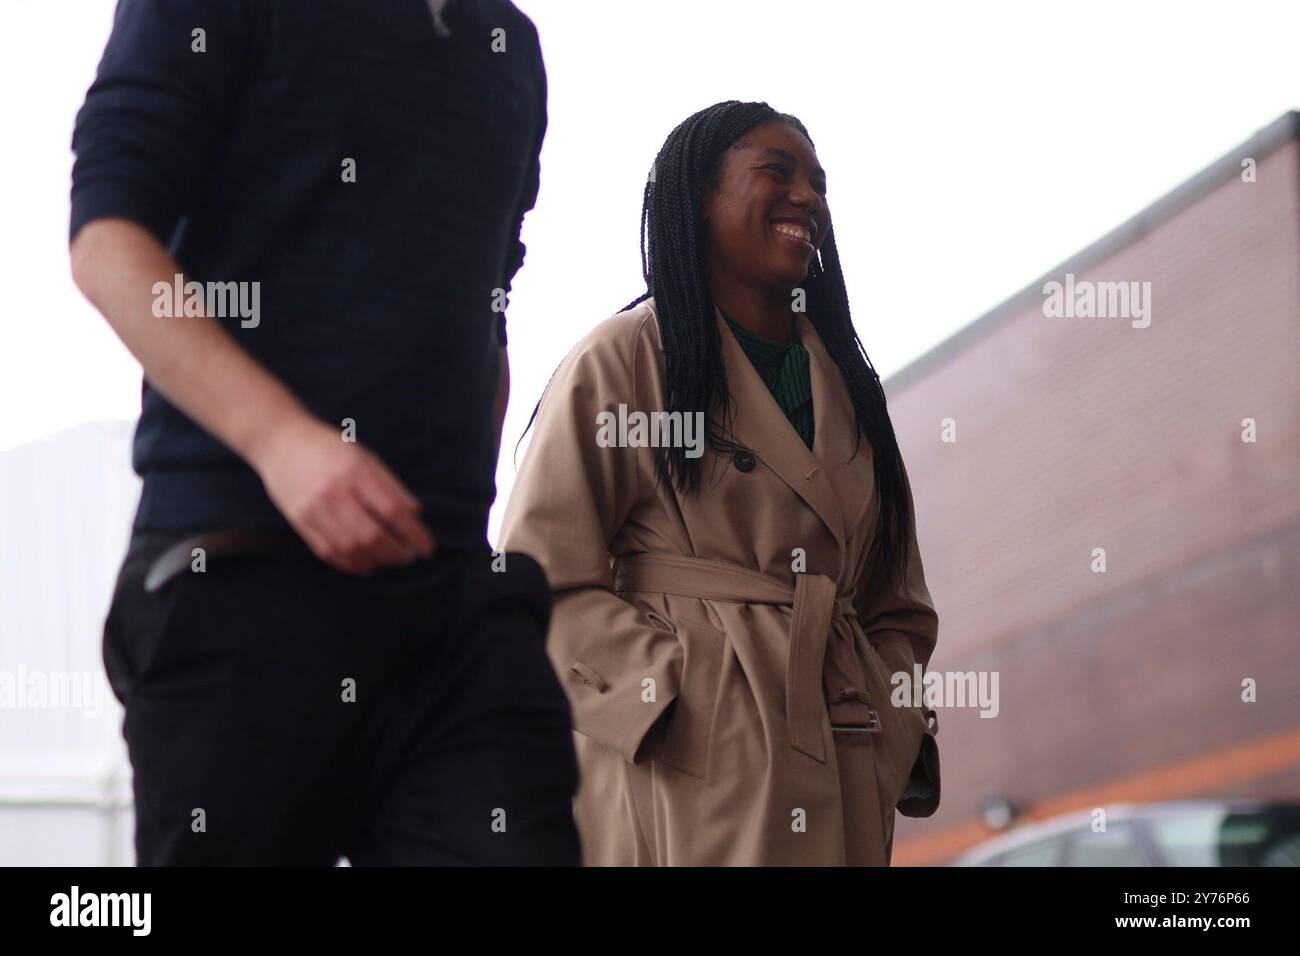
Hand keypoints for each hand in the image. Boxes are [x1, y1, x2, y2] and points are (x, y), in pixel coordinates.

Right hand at [252, 416, 435, 574]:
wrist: (280, 442)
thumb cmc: (329, 447)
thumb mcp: (365, 456)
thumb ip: (391, 485)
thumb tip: (415, 514)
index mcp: (354, 471)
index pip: (391, 510)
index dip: (413, 533)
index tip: (427, 547)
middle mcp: (333, 492)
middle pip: (370, 535)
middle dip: (395, 553)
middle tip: (408, 556)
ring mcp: (313, 509)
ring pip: (348, 548)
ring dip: (375, 561)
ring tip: (388, 561)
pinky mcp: (299, 522)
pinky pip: (327, 552)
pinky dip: (349, 564)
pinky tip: (364, 564)